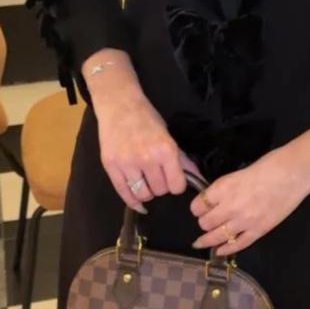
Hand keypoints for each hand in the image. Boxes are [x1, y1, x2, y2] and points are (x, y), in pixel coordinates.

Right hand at [85, 51, 202, 211]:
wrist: (119, 105)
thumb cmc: (147, 119)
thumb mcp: (169, 137)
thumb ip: (182, 160)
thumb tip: (198, 179)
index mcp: (165, 150)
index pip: (177, 185)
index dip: (177, 185)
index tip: (174, 180)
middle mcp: (147, 158)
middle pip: (160, 191)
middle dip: (161, 187)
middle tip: (158, 176)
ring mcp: (127, 163)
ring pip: (143, 194)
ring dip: (147, 192)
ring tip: (146, 182)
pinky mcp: (111, 166)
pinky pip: (124, 193)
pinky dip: (133, 202)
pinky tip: (139, 203)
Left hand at [189, 142, 309, 255]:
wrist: (295, 172)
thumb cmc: (270, 165)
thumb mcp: (239, 173)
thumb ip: (226, 188)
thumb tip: (216, 199)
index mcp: (223, 188)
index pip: (198, 205)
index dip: (197, 208)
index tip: (199, 209)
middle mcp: (230, 206)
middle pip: (205, 223)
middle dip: (204, 222)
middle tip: (207, 221)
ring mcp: (245, 221)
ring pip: (217, 236)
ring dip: (208, 239)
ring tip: (201, 242)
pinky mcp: (259, 230)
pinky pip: (238, 244)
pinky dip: (226, 249)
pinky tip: (219, 251)